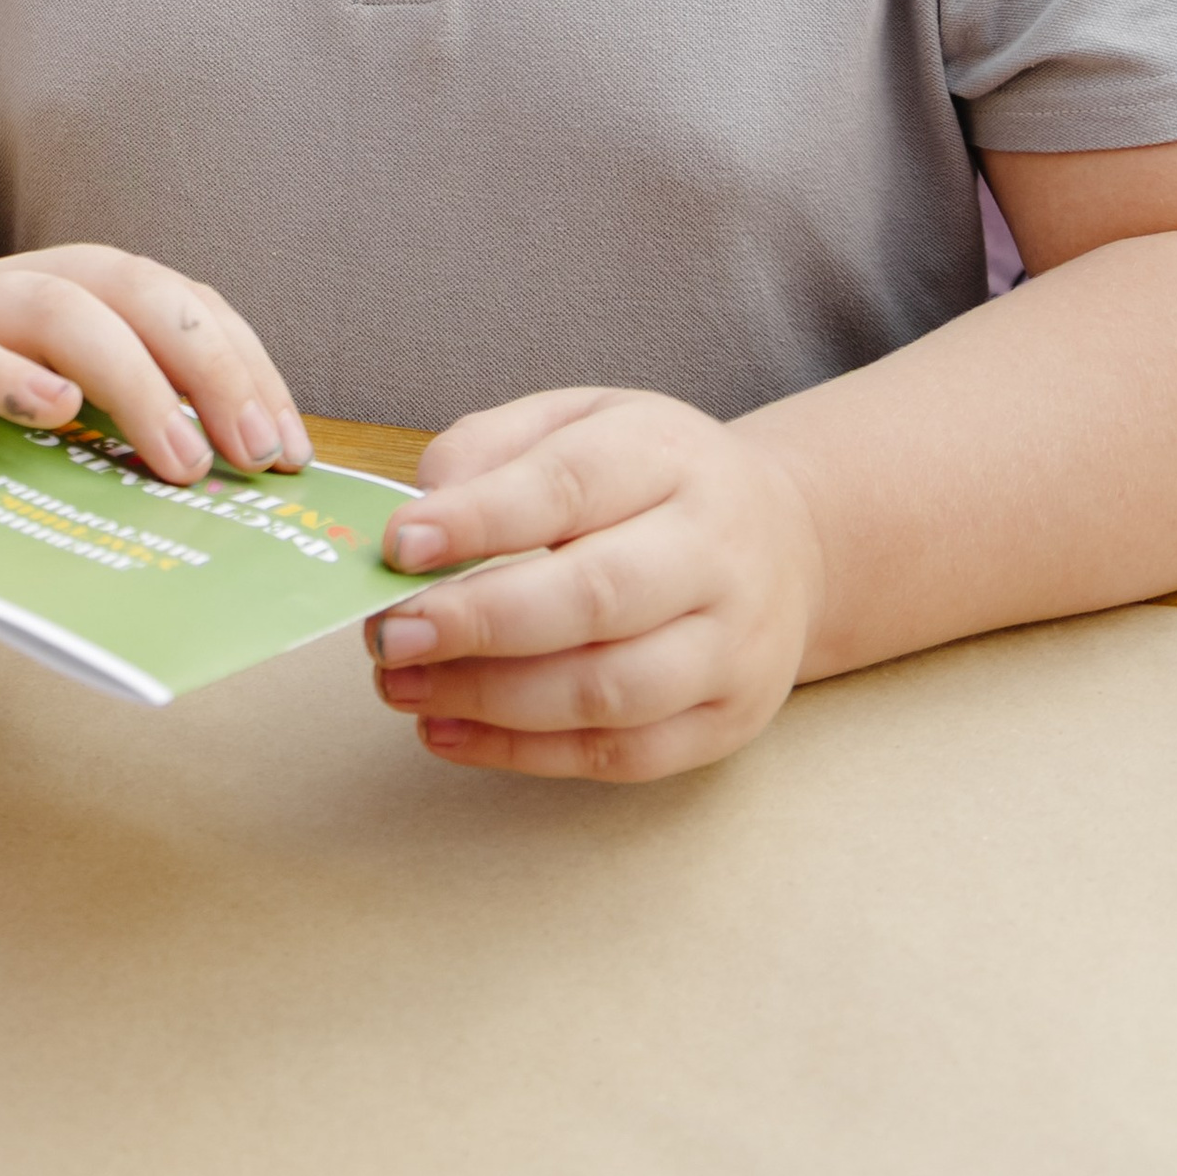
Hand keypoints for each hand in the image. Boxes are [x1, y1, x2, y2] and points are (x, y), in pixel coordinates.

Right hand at [0, 245, 313, 595]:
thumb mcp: (66, 452)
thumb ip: (131, 448)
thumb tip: (247, 494)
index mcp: (79, 301)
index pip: (182, 306)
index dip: (246, 367)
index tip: (291, 450)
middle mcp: (22, 291)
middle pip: (132, 289)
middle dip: (208, 365)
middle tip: (255, 457)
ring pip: (55, 306)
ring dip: (131, 377)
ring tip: (180, 459)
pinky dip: (9, 376)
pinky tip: (57, 412)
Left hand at [365, 388, 827, 781]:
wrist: (788, 540)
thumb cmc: (650, 477)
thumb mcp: (578, 420)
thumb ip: (493, 448)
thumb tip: (421, 511)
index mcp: (669, 457)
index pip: (570, 486)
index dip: (480, 519)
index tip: (399, 544)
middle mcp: (715, 552)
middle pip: (595, 597)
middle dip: (478, 622)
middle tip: (388, 634)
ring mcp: (732, 646)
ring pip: (608, 692)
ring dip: (490, 699)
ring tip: (400, 685)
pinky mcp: (726, 722)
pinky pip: (621, 755)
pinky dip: (524, 754)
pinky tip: (448, 732)